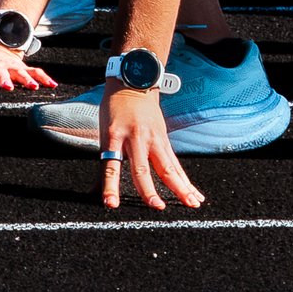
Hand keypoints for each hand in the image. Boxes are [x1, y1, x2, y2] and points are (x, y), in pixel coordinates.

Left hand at [0, 43, 57, 91]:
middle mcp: (0, 65)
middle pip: (3, 72)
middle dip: (6, 79)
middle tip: (8, 87)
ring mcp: (13, 66)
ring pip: (21, 72)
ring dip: (27, 79)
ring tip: (34, 86)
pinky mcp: (22, 68)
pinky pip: (34, 72)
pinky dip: (43, 77)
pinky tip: (52, 84)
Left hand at [99, 83, 204, 210]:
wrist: (134, 84)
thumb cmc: (115, 109)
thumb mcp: (104, 132)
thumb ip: (107, 162)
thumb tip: (98, 192)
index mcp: (114, 136)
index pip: (111, 165)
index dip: (110, 186)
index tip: (111, 204)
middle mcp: (136, 138)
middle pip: (143, 168)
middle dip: (150, 190)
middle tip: (157, 207)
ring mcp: (153, 138)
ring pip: (167, 166)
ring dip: (180, 187)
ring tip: (191, 204)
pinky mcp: (164, 139)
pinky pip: (174, 163)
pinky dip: (184, 179)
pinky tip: (194, 193)